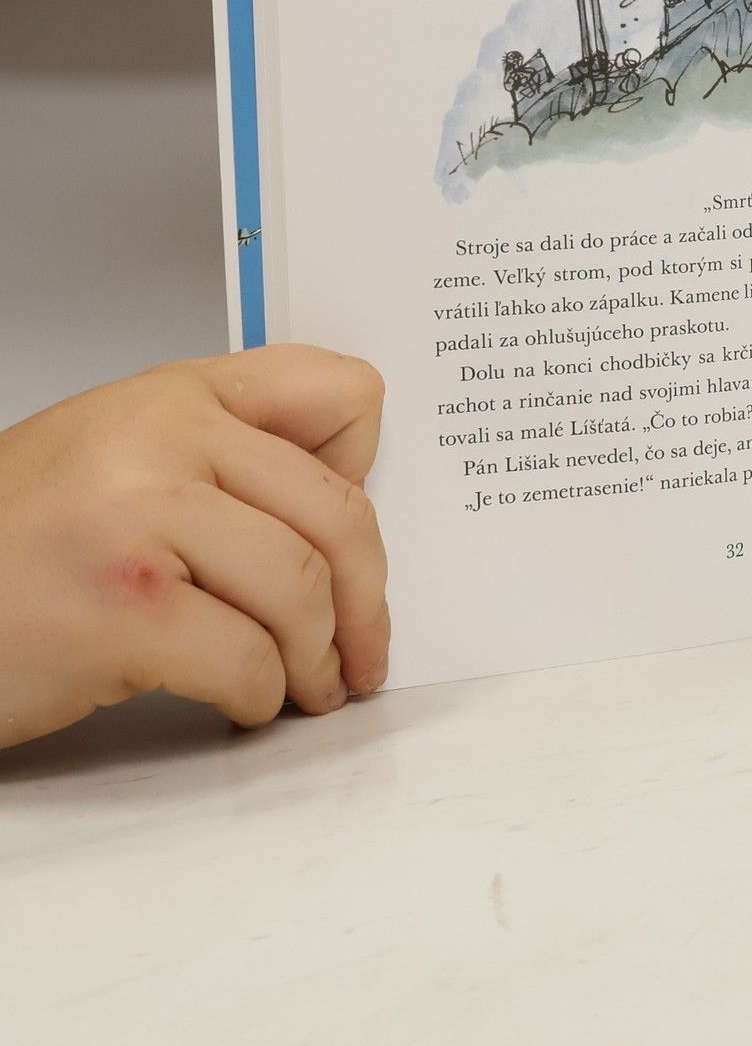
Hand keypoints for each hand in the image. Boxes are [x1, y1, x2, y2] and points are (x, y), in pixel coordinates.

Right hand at [0, 345, 388, 749]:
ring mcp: (142, 523)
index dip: (372, 466)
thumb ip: (220, 452)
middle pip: (336, 513)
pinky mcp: (123, 612)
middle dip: (366, 597)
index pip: (335, 392)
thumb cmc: (8, 541)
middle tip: (367, 645)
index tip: (368, 535)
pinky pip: (246, 660)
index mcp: (175, 394)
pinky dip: (261, 696)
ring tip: (311, 685)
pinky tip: (247, 702)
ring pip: (300, 592)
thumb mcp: (115, 453)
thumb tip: (348, 491)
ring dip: (319, 659)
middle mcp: (163, 442)